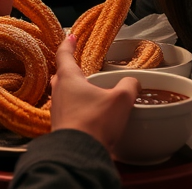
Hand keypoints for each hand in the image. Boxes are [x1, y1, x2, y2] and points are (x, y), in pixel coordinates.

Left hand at [51, 36, 138, 150]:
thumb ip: (129, 86)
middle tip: (79, 65)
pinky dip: (75, 109)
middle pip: (61, 75)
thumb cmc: (94, 122)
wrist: (77, 155)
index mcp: (68, 78)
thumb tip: (133, 82)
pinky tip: (87, 115)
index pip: (64, 54)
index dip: (69, 43)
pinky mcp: (60, 128)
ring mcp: (57, 111)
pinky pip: (66, 112)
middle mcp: (58, 92)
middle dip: (70, 69)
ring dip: (72, 91)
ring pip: (63, 94)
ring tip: (86, 92)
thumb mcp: (120, 100)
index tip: (71, 36)